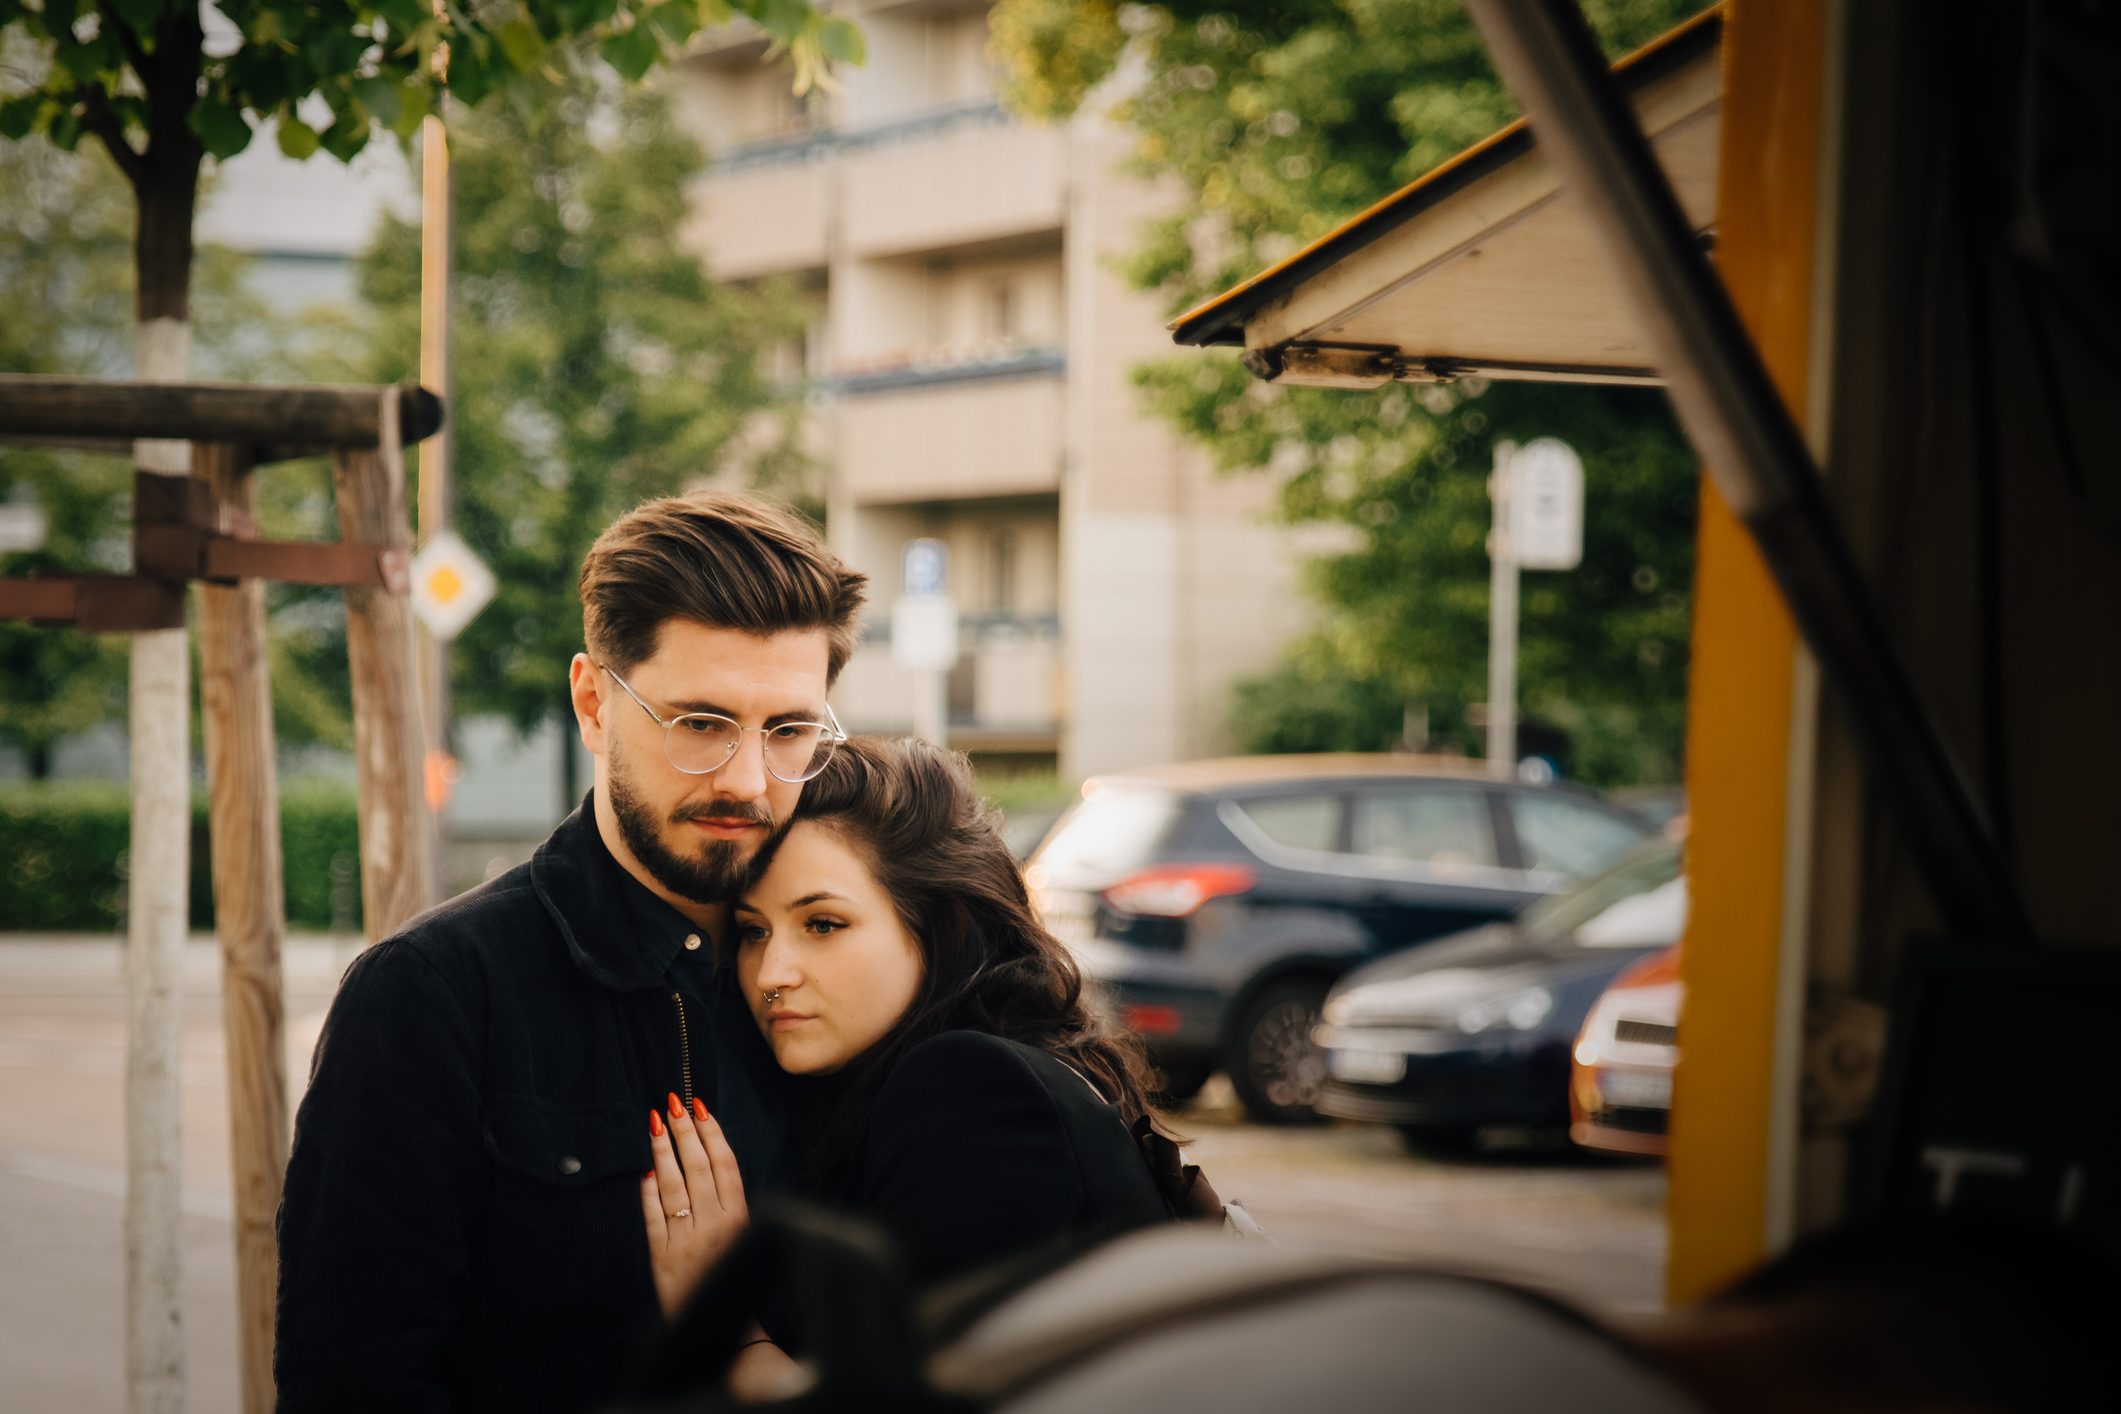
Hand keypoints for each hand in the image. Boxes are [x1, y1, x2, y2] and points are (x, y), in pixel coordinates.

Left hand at [642, 1093, 748, 1319]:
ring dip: (664, 1152)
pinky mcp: (663, 1259)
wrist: (725, 1334)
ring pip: (674, 1187)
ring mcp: (688, 1242)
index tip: (700, 1106)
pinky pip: (653, 1220)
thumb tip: (705, 1159)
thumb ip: (725, 1201)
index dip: (713, 1133)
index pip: (726, 1165)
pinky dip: (648, 1195)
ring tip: (655, 1124)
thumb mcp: (741, 1234)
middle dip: (685, 1132)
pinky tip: (645, 1174)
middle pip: (699, 1168)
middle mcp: (716, 1226)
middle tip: (673, 1102)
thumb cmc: (734, 1276)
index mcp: (740, 1218)